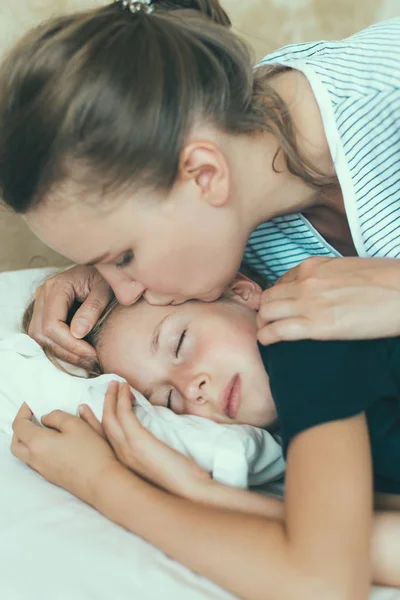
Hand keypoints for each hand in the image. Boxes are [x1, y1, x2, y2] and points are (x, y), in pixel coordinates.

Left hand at [11, 403, 120, 505]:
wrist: (100, 482)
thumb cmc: (90, 451)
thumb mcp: (76, 424)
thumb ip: (57, 416)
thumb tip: (46, 418)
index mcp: (37, 443)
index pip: (19, 426)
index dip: (23, 411)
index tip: (31, 403)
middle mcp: (35, 458)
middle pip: (16, 443)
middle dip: (20, 427)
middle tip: (32, 416)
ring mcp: (42, 469)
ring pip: (24, 453)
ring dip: (27, 439)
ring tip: (43, 428)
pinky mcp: (51, 475)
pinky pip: (35, 460)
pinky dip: (37, 448)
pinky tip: (54, 442)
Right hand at [28, 265, 112, 366]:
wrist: (102, 270)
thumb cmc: (105, 277)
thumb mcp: (105, 289)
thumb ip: (93, 308)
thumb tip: (77, 334)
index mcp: (57, 287)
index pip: (52, 324)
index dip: (70, 344)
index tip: (91, 353)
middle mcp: (43, 294)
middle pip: (41, 333)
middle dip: (66, 351)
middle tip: (91, 361)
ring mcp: (41, 303)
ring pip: (39, 337)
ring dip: (61, 352)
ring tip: (86, 359)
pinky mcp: (44, 312)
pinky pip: (44, 336)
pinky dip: (59, 347)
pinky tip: (78, 353)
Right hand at [79, 382, 211, 500]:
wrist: (189, 493)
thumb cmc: (178, 483)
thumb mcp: (156, 469)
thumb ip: (146, 458)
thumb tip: (149, 446)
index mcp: (123, 464)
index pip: (101, 440)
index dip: (92, 423)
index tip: (86, 409)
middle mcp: (119, 458)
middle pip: (102, 426)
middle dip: (102, 405)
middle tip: (105, 388)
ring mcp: (127, 449)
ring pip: (110, 417)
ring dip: (112, 397)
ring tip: (116, 383)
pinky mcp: (138, 441)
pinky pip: (124, 414)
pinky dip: (123, 398)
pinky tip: (126, 389)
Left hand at [257, 256, 399, 343]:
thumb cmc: (385, 280)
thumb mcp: (348, 268)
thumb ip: (327, 276)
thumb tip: (322, 288)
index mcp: (314, 265)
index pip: (281, 282)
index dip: (278, 297)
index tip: (281, 308)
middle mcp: (306, 281)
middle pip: (268, 297)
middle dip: (265, 311)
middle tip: (269, 323)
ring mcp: (309, 303)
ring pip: (267, 313)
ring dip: (263, 324)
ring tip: (268, 334)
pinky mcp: (317, 326)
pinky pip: (277, 331)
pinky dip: (266, 337)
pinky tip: (268, 343)